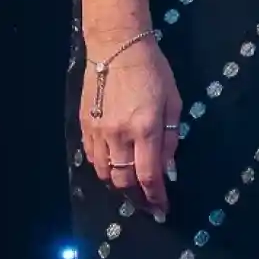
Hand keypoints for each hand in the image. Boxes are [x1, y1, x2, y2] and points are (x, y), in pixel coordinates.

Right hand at [80, 33, 181, 219]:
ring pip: (105, 174)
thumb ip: (171, 137)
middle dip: (137, 197)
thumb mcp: (174, 101)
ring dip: (120, 186)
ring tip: (133, 189)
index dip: (156, 197)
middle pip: (124, 181)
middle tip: (148, 203)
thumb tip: (168, 168)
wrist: (116, 48)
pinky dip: (104, 170)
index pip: (149, 175)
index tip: (162, 209)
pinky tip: (115, 168)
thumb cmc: (154, 70)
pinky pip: (93, 159)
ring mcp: (98, 132)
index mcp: (147, 127)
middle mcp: (120, 135)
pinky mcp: (84, 127)